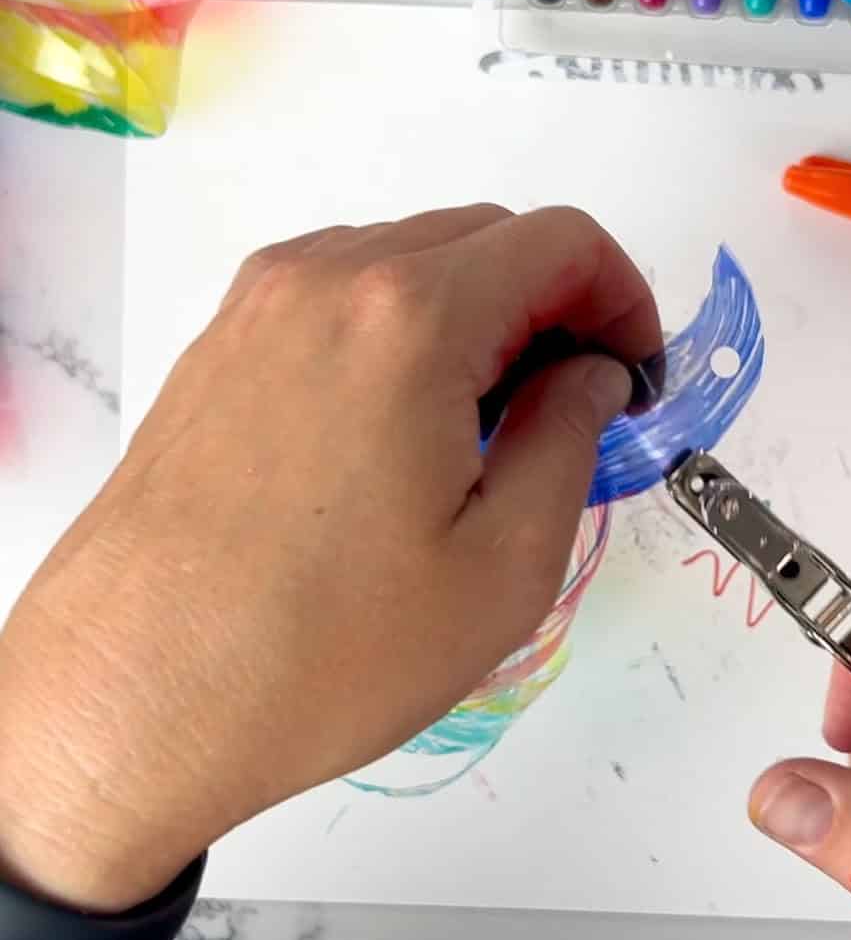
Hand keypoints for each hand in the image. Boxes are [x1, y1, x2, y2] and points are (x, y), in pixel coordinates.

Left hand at [0, 205, 660, 913]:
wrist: (127, 701)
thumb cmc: (329, 648)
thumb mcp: (503, 563)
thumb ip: (571, 436)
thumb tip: (592, 371)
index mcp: (410, 315)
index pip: (560, 241)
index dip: (624, 298)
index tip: (634, 378)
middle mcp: (328, 276)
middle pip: (488, 238)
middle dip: (558, 306)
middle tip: (575, 410)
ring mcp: (261, 301)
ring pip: (415, 258)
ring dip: (481, 313)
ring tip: (489, 425)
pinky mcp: (222, 341)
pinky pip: (346, 291)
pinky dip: (406, 325)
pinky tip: (405, 422)